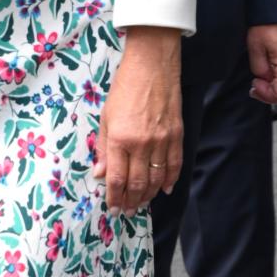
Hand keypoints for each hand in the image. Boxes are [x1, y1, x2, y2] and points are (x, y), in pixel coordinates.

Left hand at [94, 27, 182, 215]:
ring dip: (149, 195)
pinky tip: (165, 189)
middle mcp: (141, 144)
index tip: (113, 208)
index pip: (116, 179)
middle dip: (131, 201)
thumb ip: (103, 147)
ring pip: (157, 178)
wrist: (152, 66)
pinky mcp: (177, 134)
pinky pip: (175, 164)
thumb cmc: (124, 88)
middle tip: (127, 211)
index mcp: (119, 139)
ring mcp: (162, 140)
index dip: (114, 198)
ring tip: (142, 204)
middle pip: (137, 183)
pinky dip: (170, 179)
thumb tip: (100, 173)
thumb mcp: (105, 116)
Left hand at [247, 22, 276, 104]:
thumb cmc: (267, 21)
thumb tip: (263, 78)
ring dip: (276, 84)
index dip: (266, 95)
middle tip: (256, 84)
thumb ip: (259, 68)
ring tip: (261, 73)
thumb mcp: (255, 46)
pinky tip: (270, 65)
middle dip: (271, 93)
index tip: (254, 84)